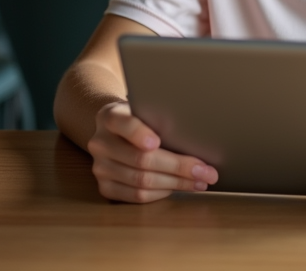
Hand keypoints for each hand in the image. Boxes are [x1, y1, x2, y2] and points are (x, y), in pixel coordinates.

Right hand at [86, 101, 218, 202]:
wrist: (116, 131)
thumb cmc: (141, 118)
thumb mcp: (147, 109)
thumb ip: (161, 117)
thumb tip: (197, 136)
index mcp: (109, 117)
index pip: (123, 123)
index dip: (139, 133)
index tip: (156, 142)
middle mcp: (100, 143)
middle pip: (140, 159)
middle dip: (178, 167)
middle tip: (206, 171)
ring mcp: (100, 168)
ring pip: (141, 181)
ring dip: (176, 183)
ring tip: (200, 181)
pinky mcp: (105, 187)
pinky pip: (137, 196)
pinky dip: (162, 193)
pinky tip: (180, 187)